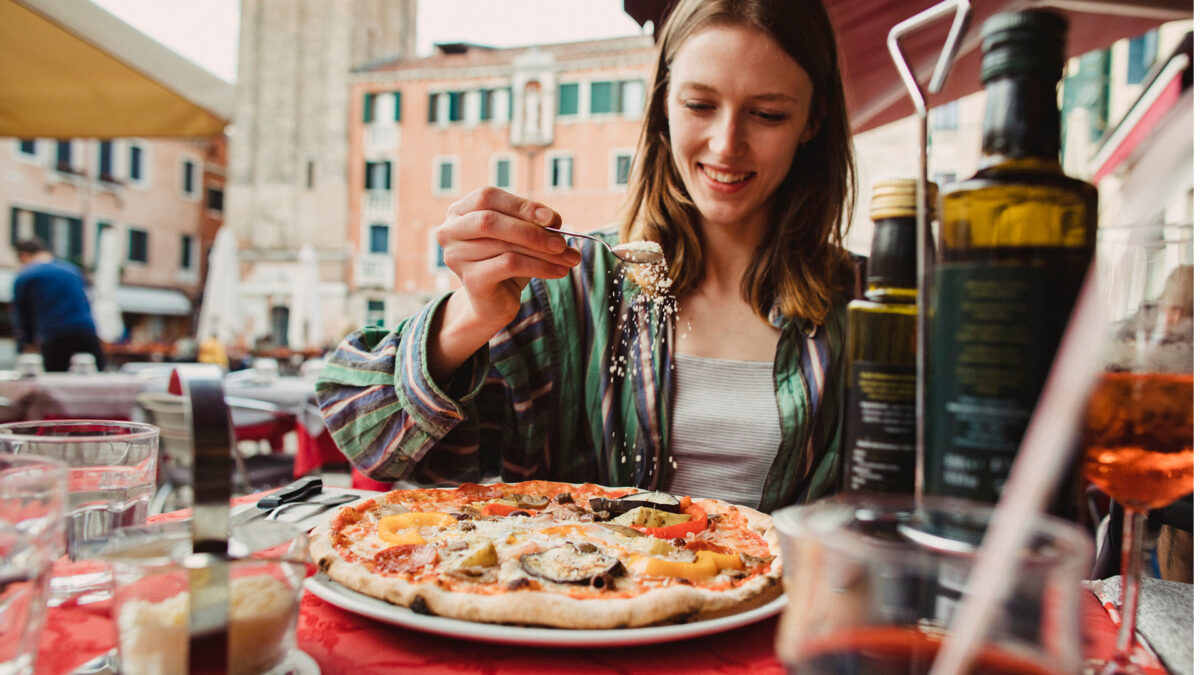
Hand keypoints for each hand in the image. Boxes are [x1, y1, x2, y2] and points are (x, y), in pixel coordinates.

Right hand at [437, 187, 579, 329]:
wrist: (493, 303)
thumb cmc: (507, 262)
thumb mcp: (521, 237)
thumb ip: (533, 223)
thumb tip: (553, 220)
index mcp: (460, 211)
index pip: (488, 197)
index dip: (521, 205)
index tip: (553, 218)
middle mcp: (450, 231)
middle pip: (490, 220)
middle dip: (532, 231)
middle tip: (562, 243)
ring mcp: (456, 256)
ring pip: (504, 245)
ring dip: (543, 252)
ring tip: (569, 258)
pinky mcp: (470, 280)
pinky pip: (509, 265)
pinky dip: (540, 267)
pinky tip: (559, 272)